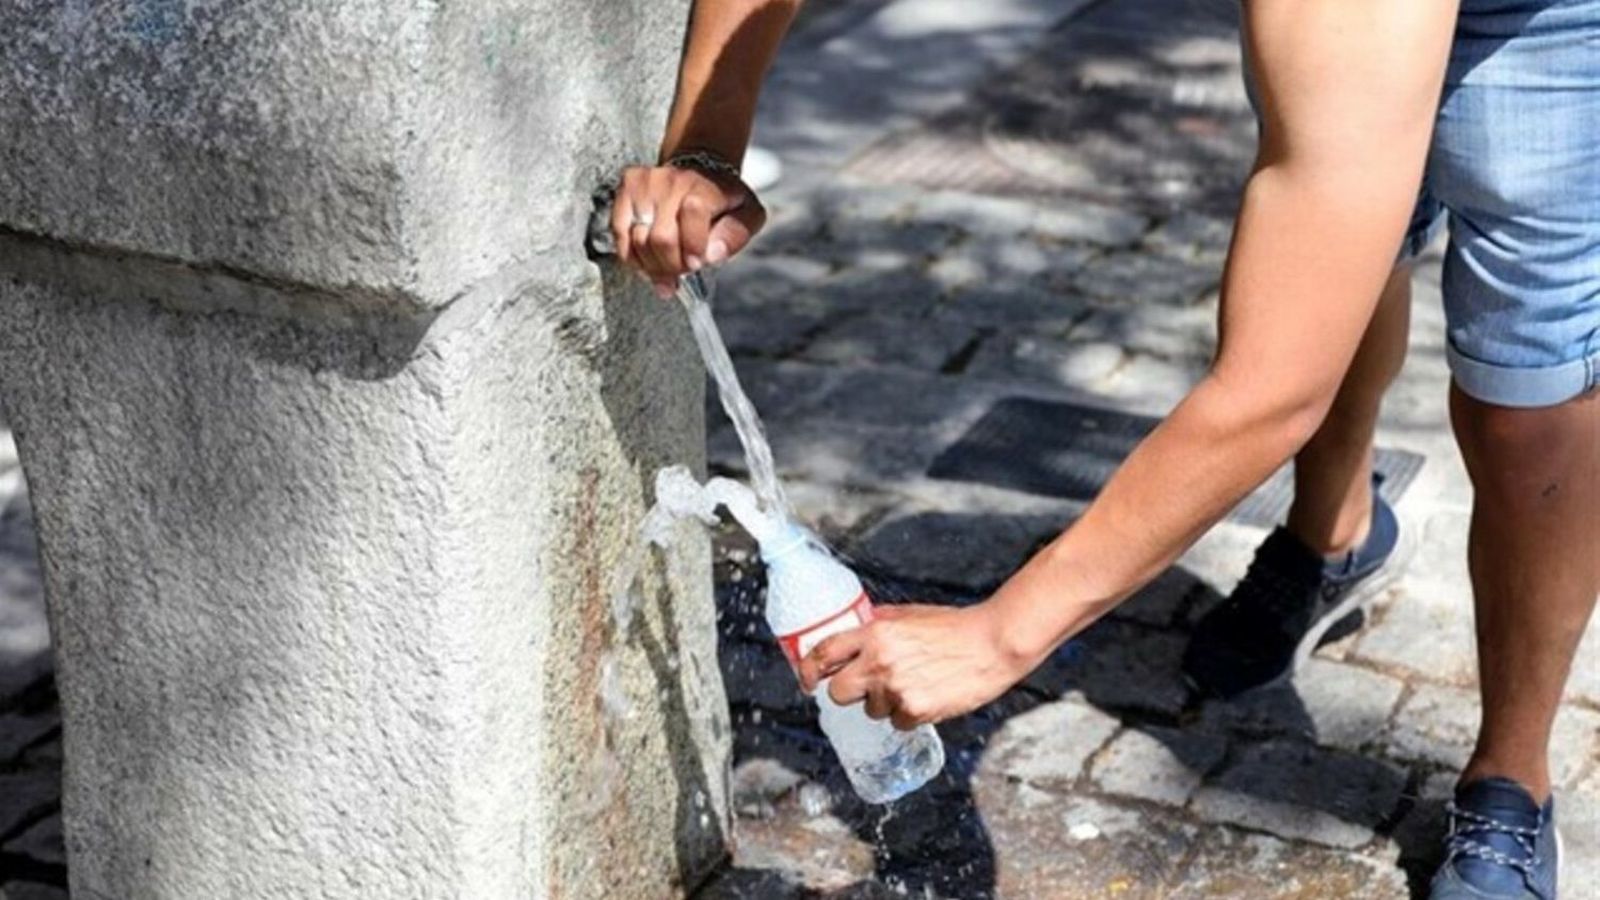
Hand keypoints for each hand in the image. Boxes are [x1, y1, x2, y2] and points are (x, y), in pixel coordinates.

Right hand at [609, 163, 766, 297]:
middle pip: (661, 238)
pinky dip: (632, 255)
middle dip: (672, 265)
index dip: (693, 247)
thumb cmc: (723, 200)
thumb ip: (736, 234)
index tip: (696, 263)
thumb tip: (711, 255)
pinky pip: (619, 234)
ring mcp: (646, 182)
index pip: (692, 214)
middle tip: (681, 271)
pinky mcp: (627, 186)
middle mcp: (672, 180)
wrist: (698, 170)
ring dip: (652, 265)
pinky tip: (648, 259)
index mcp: (704, 187)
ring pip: (637, 240)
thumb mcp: (747, 214)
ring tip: (666, 267)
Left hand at [797, 602, 1033, 729]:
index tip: (807, 680)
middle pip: (836, 692)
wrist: (991, 644)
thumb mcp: (910, 614)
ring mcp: (896, 687)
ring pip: (870, 711)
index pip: (824, 653)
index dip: (808, 670)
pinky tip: (928, 696)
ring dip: (884, 704)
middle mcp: (879, 660)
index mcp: (876, 632)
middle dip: (846, 693)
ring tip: (913, 685)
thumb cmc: (954, 627)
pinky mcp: (915, 709)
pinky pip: (897, 722)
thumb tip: (856, 633)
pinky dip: (909, 715)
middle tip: (864, 688)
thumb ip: (879, 624)